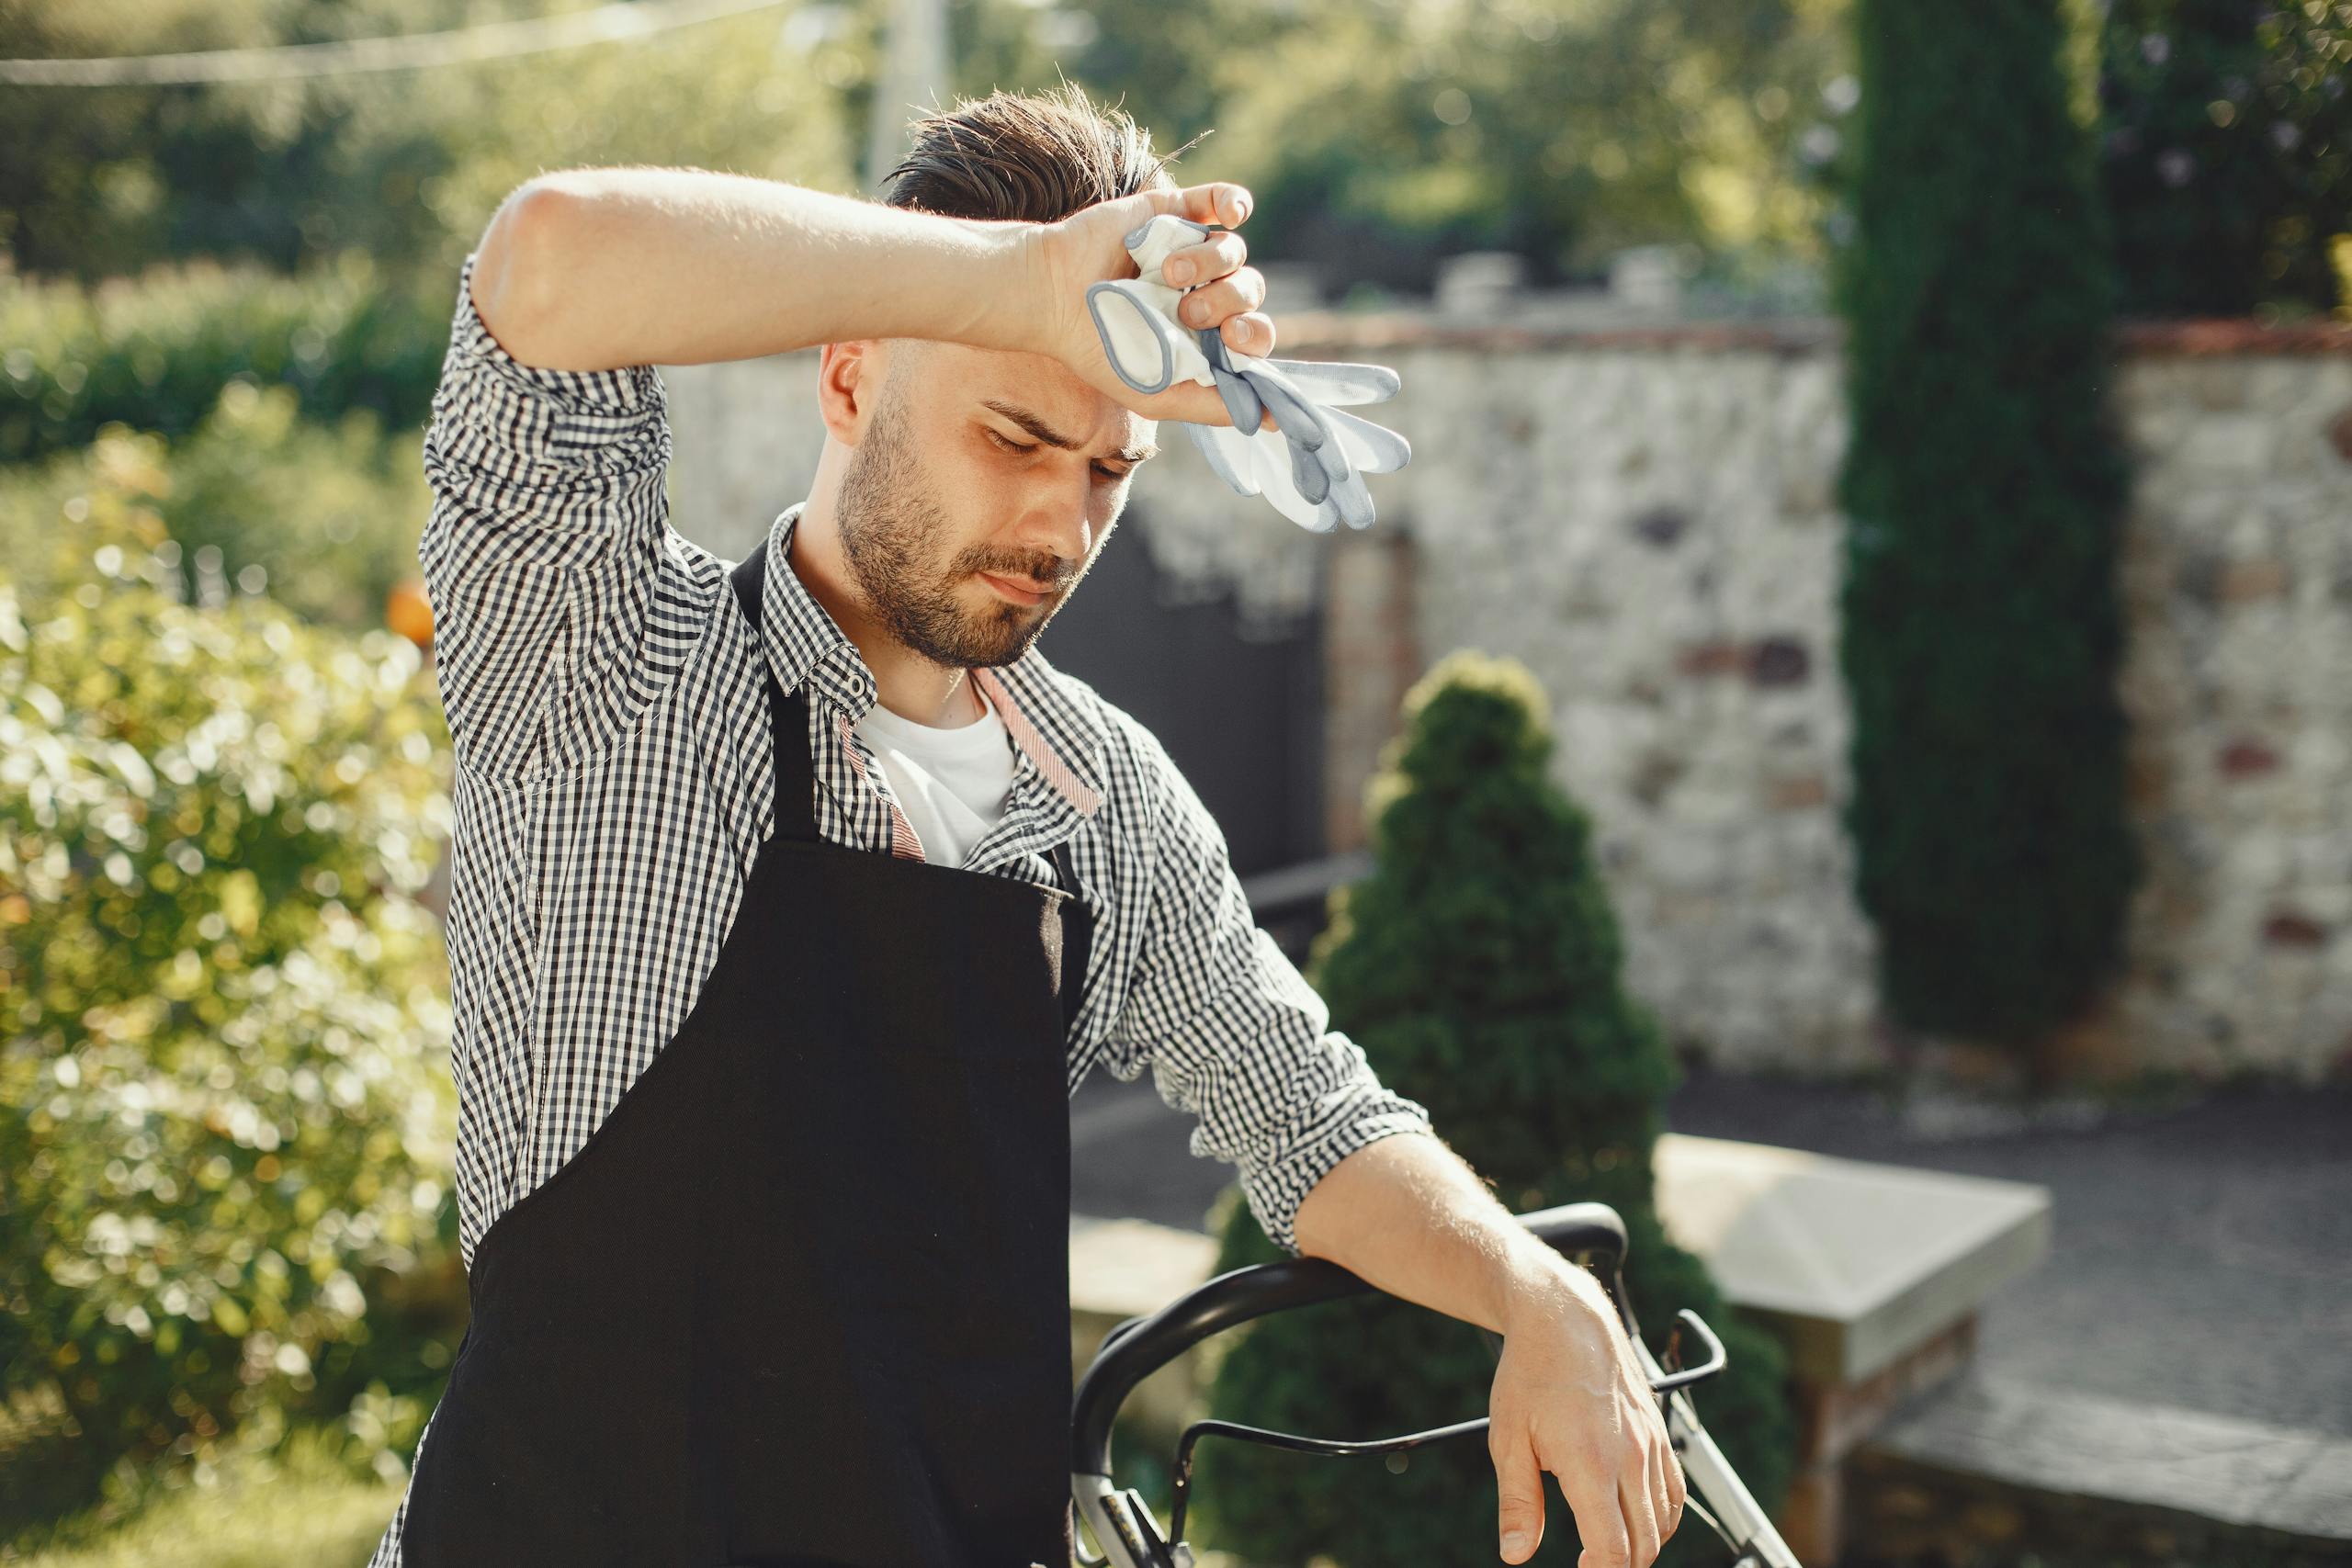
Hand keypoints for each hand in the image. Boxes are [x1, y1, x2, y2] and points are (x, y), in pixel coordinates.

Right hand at [1009, 180, 1280, 431]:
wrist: (1052, 296)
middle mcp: (1202, 293)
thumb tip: (1270, 419)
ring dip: (1209, 262)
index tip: (1230, 336)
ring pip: (1234, 250)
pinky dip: (1235, 202)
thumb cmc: (1096, 350)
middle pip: (1250, 291)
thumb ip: (1211, 406)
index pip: (1255, 334)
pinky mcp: (1174, 212)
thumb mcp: (1154, 393)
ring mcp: (1190, 251)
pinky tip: (1231, 215)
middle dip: (1227, 302)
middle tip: (1188, 311)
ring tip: (1166, 273)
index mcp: (1202, 337)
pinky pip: (1224, 201)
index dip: (1255, 334)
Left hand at [1489, 1262, 1685, 1566]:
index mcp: (1591, 1463)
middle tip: (1588, 1561)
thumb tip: (1516, 1554)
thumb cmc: (1531, 1373)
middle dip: (1619, 1565)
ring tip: (1606, 1544)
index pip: (1612, 1549)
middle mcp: (1631, 1456)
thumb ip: (1518, 1503)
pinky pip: (1674, 1492)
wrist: (1564, 1318)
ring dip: (1641, 1544)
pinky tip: (1634, 1518)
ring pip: (1664, 1521)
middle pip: (1645, 1544)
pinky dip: (1661, 1516)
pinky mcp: (1659, 1433)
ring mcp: (1651, 1444)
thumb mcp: (1508, 1439)